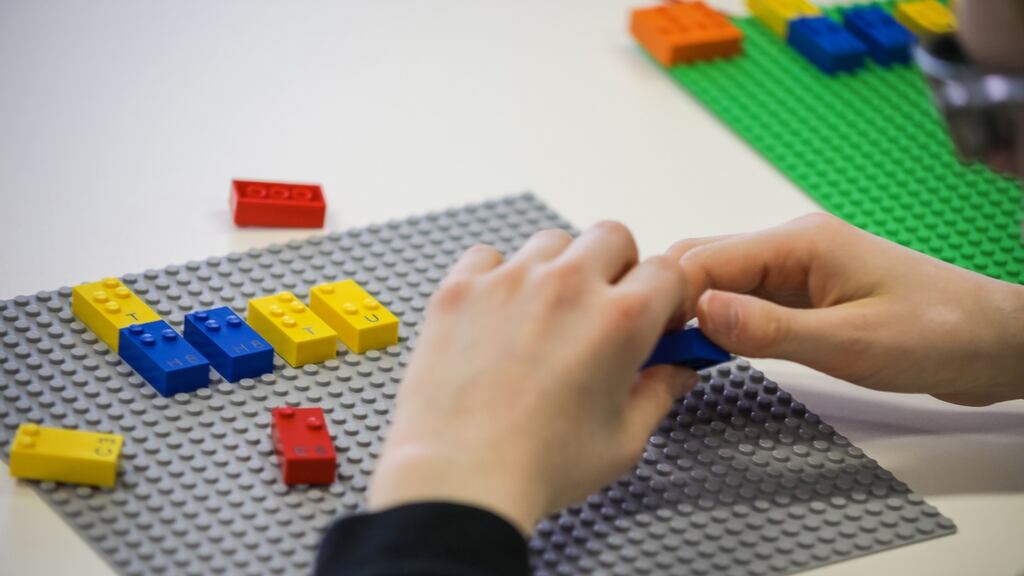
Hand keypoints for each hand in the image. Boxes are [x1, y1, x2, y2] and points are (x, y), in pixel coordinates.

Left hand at [369, 223, 695, 533]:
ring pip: (552, 243)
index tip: (656, 319)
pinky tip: (498, 315)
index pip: (668, 270)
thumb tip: (676, 373)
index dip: (667, 296)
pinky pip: (489, 255)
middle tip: (602, 310)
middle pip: (611, 237)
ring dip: (559, 268)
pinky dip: (499, 276)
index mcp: (620, 319)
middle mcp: (567, 286)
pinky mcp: (461, 289)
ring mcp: (509, 281)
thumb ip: (658, 394)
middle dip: (618, 268)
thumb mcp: (623, 441)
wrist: (458, 479)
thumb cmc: (538, 468)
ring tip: (546, 316)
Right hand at [669, 213, 1023, 405]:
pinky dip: (720, 323)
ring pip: (720, 282)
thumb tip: (700, 314)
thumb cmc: (936, 334)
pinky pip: (745, 301)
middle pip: (704, 263)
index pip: (706, 259)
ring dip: (693, 313)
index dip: (667, 297)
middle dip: (670, 301)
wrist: (992, 343)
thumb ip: (772, 330)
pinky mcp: (804, 294)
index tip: (642, 337)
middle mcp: (791, 247)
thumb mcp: (850, 342)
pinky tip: (710, 350)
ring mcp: (797, 270)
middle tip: (648, 349)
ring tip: (670, 354)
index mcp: (800, 243)